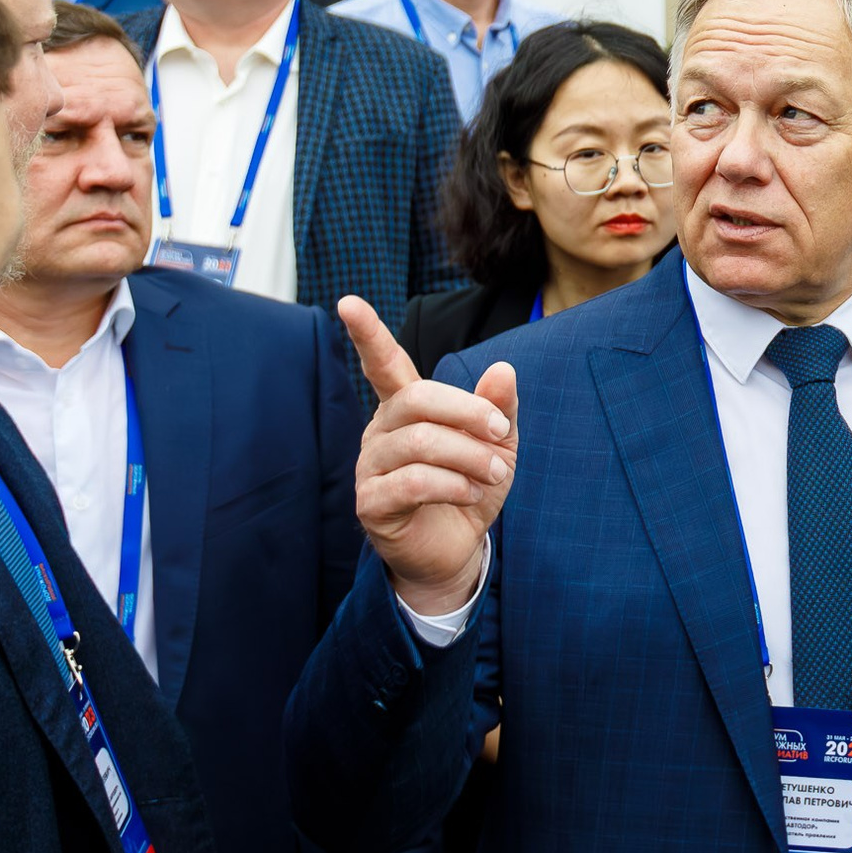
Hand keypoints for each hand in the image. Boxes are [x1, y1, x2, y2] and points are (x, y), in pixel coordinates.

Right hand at [339, 297, 516, 614]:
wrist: (459, 550)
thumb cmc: (471, 489)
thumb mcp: (496, 445)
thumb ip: (498, 408)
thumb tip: (503, 368)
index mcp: (407, 409)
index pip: (384, 364)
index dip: (368, 334)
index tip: (347, 302)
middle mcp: (381, 431)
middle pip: (417, 399)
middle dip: (468, 412)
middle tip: (499, 434)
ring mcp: (371, 467)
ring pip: (419, 442)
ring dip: (469, 456)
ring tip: (494, 474)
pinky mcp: (371, 504)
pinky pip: (412, 482)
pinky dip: (452, 485)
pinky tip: (470, 495)